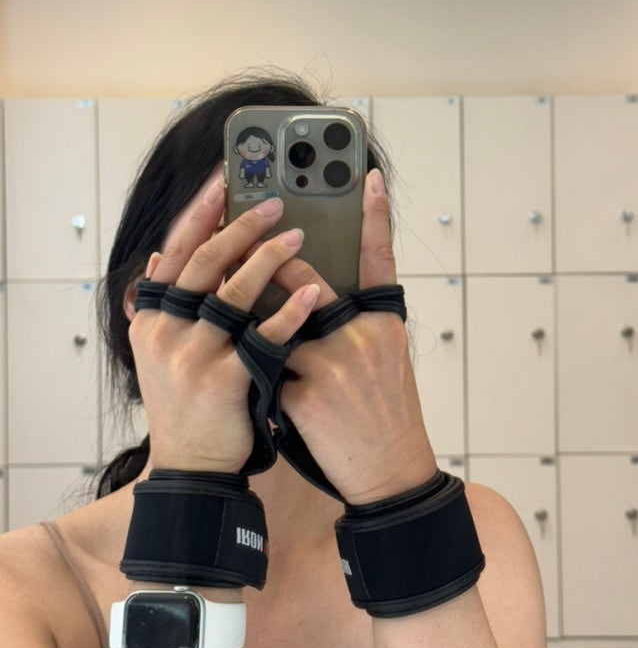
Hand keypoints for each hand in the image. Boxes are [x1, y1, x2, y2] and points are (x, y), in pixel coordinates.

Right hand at [128, 179, 320, 473]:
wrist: (190, 468)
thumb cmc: (182, 404)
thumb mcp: (158, 351)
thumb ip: (162, 304)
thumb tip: (159, 256)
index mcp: (152, 317)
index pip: (175, 251)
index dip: (199, 213)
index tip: (222, 181)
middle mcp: (166, 331)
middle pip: (204, 263)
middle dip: (240, 226)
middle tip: (274, 201)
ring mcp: (192, 356)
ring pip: (234, 293)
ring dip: (269, 259)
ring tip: (298, 236)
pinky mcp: (224, 380)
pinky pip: (263, 337)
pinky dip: (289, 314)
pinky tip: (312, 294)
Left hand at [278, 169, 437, 504]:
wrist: (390, 471)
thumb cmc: (386, 411)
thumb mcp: (383, 355)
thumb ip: (351, 320)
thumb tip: (309, 293)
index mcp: (382, 320)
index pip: (379, 255)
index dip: (376, 214)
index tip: (367, 175)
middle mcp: (359, 333)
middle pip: (304, 278)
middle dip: (270, 265)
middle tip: (248, 247)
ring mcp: (330, 361)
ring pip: (273, 320)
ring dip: (254, 323)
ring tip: (237, 314)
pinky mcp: (302, 390)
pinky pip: (264, 363)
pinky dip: (255, 370)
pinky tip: (257, 387)